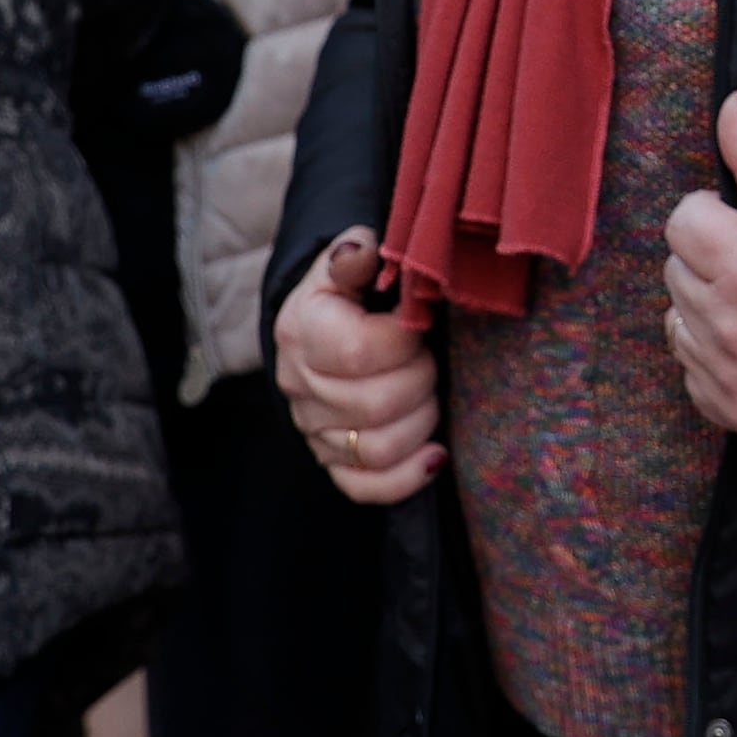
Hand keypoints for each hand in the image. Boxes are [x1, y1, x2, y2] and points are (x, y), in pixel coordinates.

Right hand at [274, 228, 442, 505]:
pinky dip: (407, 476)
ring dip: (421, 422)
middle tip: (430, 359)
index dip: (405, 340)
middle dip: (421, 379)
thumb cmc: (348, 293)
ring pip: (377, 449)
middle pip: (376, 405)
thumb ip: (355, 253)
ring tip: (431, 395)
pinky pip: (366, 488)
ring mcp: (314, 431)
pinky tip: (436, 454)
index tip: (419, 325)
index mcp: (303, 331)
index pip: (358, 352)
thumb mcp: (346, 263)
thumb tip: (361, 248)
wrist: (318, 331)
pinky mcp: (332, 462)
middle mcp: (301, 386)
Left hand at [663, 92, 736, 440]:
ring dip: (706, 307)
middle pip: (676, 266)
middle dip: (711, 259)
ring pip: (677, 316)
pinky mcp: (723, 406)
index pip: (682, 219)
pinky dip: (713, 354)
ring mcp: (721, 369)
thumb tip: (733, 105)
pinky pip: (689, 365)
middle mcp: (724, 321)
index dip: (716, 217)